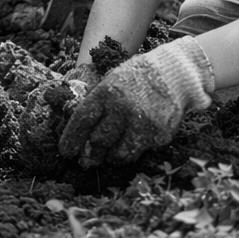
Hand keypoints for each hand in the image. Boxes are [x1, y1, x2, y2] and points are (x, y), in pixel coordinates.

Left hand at [60, 36, 215, 166]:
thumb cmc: (135, 78)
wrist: (173, 75)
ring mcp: (141, 124)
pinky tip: (127, 147)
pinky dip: (130, 153)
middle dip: (90, 154)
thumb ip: (94, 101)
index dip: (71, 139)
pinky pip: (138, 152)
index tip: (65, 152)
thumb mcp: (109, 82)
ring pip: (118, 153)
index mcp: (105, 93)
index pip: (82, 120)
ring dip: (110, 157)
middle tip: (85, 162)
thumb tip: (74, 121)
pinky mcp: (158, 135)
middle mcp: (122, 109)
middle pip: (99, 141)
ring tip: (107, 156)